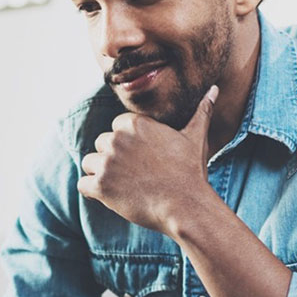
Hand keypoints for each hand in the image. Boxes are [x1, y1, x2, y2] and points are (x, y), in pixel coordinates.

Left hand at [78, 86, 218, 234]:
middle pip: (101, 144)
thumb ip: (201, 111)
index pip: (116, 128)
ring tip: (125, 186)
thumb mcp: (196, 138)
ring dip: (102, 175)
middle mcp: (116, 138)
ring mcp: (106, 162)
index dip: (128, 145)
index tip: (144, 159)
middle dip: (114, 159)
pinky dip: (94, 192)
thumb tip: (214, 89)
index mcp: (134, 123)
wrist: (186, 207)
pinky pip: (83, 184)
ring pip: (90, 163)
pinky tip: (113, 196)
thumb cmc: (190, 172)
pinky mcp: (100, 185)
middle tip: (137, 175)